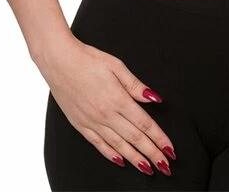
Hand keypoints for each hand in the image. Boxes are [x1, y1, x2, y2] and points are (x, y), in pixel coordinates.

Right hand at [40, 35, 176, 176]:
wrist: (58, 61)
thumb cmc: (87, 59)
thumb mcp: (116, 66)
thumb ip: (135, 85)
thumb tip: (154, 98)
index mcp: (117, 99)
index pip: (145, 124)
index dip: (159, 139)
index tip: (170, 149)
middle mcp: (105, 115)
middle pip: (135, 138)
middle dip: (153, 154)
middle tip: (165, 166)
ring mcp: (92, 122)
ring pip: (119, 146)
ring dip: (135, 159)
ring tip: (148, 169)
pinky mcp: (80, 125)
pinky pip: (98, 144)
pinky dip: (111, 154)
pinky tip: (121, 160)